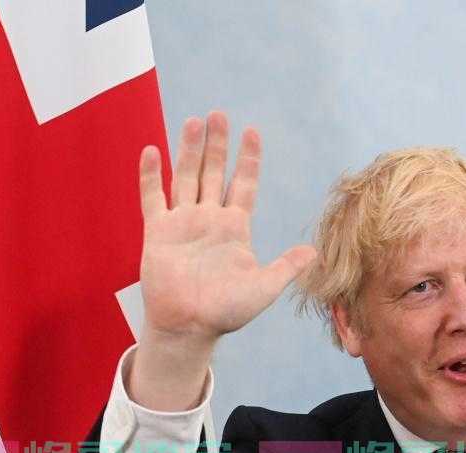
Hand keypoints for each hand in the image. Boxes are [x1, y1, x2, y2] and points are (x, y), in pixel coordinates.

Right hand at [138, 111, 316, 344]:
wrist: (189, 326)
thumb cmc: (226, 312)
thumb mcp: (264, 288)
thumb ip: (286, 267)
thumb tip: (314, 253)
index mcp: (235, 228)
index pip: (243, 185)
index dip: (248, 159)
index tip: (251, 132)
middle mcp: (208, 219)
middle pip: (213, 172)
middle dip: (217, 145)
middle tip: (219, 114)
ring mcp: (182, 223)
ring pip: (185, 177)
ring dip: (188, 150)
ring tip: (193, 121)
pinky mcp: (158, 232)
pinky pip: (153, 197)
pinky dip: (151, 175)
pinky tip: (152, 150)